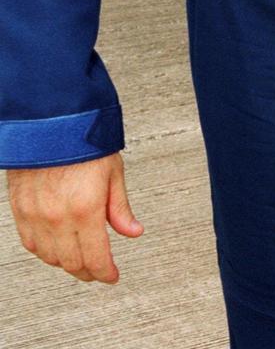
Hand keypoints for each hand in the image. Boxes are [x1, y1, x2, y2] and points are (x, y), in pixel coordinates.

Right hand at [6, 151, 142, 282]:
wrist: (50, 119)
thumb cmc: (83, 138)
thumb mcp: (113, 170)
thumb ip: (120, 207)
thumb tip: (133, 231)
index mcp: (86, 208)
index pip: (96, 257)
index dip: (106, 273)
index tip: (112, 276)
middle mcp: (58, 216)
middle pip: (73, 263)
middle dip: (89, 271)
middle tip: (99, 269)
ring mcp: (36, 215)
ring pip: (51, 258)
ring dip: (67, 263)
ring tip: (80, 257)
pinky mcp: (20, 209)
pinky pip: (31, 244)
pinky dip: (45, 251)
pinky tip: (57, 245)